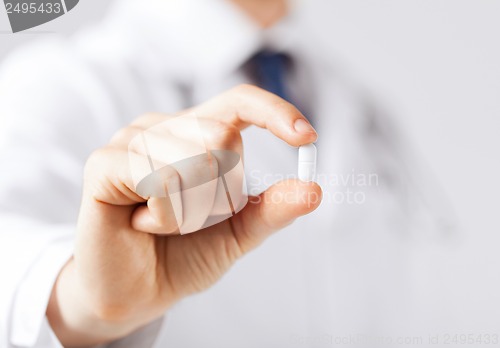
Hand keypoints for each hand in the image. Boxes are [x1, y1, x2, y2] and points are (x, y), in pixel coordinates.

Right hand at [46, 85, 321, 345]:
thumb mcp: (238, 233)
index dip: (274, 111)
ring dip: (192, 210)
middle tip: (191, 216)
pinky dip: (166, 216)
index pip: (238, 102)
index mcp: (194, 134)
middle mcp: (162, 127)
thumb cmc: (183, 255)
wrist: (137, 293)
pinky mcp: (104, 163)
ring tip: (162, 221)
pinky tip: (141, 223)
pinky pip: (162, 180)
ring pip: (196, 159)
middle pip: (223, 135)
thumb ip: (271, 209)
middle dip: (222, 193)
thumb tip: (314, 189)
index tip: (307, 137)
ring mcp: (130, 140)